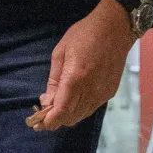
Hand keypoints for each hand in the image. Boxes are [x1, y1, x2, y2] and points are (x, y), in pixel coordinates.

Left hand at [28, 0, 136, 131]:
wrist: (115, 28)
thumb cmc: (84, 35)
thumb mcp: (60, 53)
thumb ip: (53, 80)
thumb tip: (47, 101)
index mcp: (75, 78)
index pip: (61, 112)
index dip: (48, 122)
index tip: (37, 124)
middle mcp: (91, 90)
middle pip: (70, 118)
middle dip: (55, 120)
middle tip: (44, 111)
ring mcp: (103, 93)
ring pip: (81, 116)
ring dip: (67, 115)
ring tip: (57, 105)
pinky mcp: (110, 93)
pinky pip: (91, 108)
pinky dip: (79, 109)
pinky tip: (73, 99)